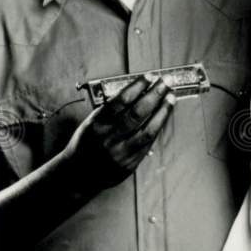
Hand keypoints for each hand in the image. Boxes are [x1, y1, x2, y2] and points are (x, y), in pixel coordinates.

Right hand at [63, 73, 174, 194]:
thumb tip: (135, 92)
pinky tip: (163, 116)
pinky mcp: (130, 163)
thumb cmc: (86, 144)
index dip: (137, 87)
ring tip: (171, 98)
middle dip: (154, 95)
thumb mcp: (91, 123)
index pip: (120, 101)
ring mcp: (121, 152)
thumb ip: (110, 110)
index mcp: (97, 125)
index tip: (149, 76)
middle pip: (137, 114)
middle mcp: (109, 139)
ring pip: (148, 130)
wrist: (79, 174)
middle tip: (165, 82)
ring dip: (162, 112)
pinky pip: (148, 143)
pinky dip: (158, 127)